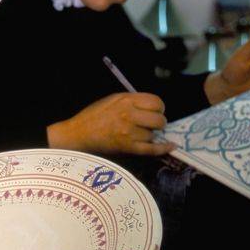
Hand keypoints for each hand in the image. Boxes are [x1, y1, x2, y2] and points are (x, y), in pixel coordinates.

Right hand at [47, 91, 172, 156]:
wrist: (77, 134)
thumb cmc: (93, 116)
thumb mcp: (112, 100)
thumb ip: (132, 101)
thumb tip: (151, 107)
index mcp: (126, 100)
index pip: (156, 102)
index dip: (159, 108)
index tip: (154, 112)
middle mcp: (129, 115)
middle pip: (159, 119)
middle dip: (158, 122)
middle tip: (151, 125)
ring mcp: (129, 132)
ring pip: (153, 135)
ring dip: (150, 135)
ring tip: (140, 134)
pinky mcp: (127, 147)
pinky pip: (151, 149)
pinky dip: (163, 148)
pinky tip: (171, 146)